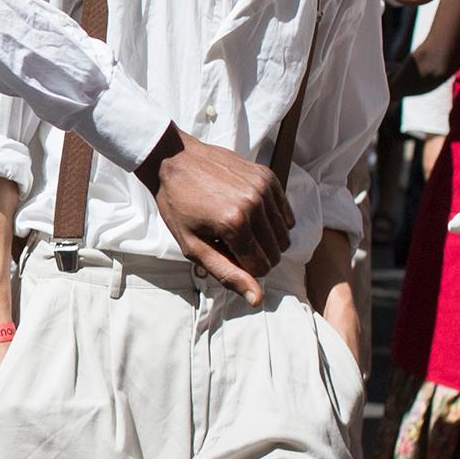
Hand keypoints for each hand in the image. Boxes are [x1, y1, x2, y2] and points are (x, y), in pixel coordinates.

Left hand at [143, 130, 294, 296]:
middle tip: (231, 243)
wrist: (174, 159)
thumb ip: (226, 274)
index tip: (226, 256)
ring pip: (284, 234)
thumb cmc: (179, 206)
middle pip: (276, 252)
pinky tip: (251, 215)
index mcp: (234, 224)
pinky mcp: (268, 176)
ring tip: (239, 228)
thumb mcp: (193, 246)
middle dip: (257, 256)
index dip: (244, 269)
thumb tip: (257, 299)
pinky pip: (285, 213)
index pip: (261, 267)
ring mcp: (263, 188)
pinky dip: (272, 220)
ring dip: (265, 239)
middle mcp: (254, 204)